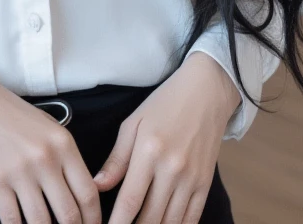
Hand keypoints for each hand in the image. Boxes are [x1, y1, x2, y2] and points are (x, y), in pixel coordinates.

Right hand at [0, 66, 102, 223]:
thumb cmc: (14, 115)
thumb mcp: (49, 127)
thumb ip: (66, 157)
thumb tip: (79, 195)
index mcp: (63, 144)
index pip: (88, 193)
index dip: (94, 218)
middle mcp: (45, 159)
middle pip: (69, 214)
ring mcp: (19, 173)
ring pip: (42, 223)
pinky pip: (13, 221)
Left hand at [92, 53, 240, 223]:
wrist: (206, 92)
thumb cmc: (164, 104)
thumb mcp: (134, 123)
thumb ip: (116, 158)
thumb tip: (97, 186)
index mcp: (149, 151)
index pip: (130, 200)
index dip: (117, 223)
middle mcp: (172, 169)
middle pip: (150, 218)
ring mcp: (192, 179)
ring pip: (170, 223)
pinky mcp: (206, 184)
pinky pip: (191, 218)